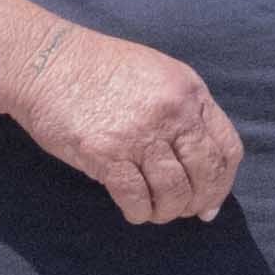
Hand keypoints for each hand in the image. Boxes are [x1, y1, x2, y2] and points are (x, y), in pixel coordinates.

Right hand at [0, 20, 237, 224]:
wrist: (47, 61)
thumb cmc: (99, 68)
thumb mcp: (157, 74)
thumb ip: (182, 109)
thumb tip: (199, 161)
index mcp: (189, 91)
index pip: (227, 148)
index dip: (222, 183)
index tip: (210, 200)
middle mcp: (171, 112)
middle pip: (205, 174)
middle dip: (198, 202)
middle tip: (184, 211)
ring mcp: (140, 133)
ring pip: (174, 192)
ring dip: (167, 211)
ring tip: (154, 210)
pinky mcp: (107, 153)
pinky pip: (136, 198)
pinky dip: (139, 212)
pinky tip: (133, 210)